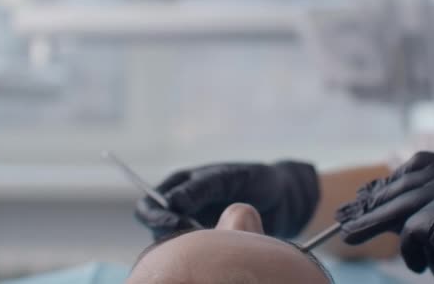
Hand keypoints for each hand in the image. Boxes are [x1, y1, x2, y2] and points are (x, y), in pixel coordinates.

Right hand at [136, 161, 318, 239]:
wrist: (283, 197)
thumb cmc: (256, 179)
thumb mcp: (228, 178)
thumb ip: (201, 188)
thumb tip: (171, 202)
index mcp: (180, 184)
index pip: (150, 204)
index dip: (157, 217)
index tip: (177, 224)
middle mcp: (181, 206)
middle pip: (156, 228)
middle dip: (169, 236)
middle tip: (196, 237)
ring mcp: (194, 225)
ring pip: (173, 244)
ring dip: (188, 245)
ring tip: (216, 238)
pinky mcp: (208, 242)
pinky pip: (195, 253)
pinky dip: (203, 254)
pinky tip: (223, 249)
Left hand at [336, 152, 433, 283]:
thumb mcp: (428, 220)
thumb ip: (402, 204)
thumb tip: (361, 196)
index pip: (418, 166)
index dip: (387, 182)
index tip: (361, 196)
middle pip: (407, 187)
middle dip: (372, 206)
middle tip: (342, 218)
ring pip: (405, 206)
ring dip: (371, 223)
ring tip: (347, 234)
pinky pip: (414, 229)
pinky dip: (410, 250)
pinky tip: (419, 264)